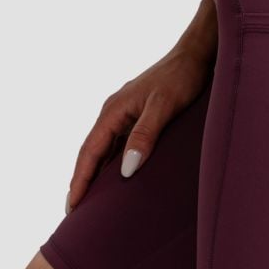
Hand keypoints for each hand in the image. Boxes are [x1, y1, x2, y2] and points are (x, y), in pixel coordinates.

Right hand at [65, 47, 212, 213]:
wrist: (196, 55)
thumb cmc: (180, 78)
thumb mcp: (163, 107)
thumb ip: (144, 135)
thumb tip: (126, 169)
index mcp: (113, 111)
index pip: (89, 152)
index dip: (80, 180)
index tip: (72, 206)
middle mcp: (115, 113)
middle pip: (93, 153)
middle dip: (83, 181)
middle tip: (76, 213)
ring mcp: (127, 114)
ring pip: (106, 150)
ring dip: (98, 174)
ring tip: (94, 202)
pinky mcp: (140, 116)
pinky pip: (121, 144)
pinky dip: (115, 163)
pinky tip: (120, 177)